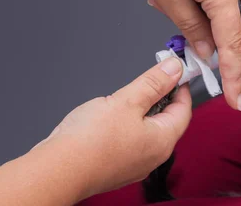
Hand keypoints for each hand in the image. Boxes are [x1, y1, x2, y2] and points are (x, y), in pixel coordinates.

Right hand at [35, 58, 190, 198]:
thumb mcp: (127, 100)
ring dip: (143, 110)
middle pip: (167, 120)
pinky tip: (113, 116)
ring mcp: (135, 164)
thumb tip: (174, 69)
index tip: (175, 71)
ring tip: (129, 95)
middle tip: (152, 77)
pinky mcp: (117, 166)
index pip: (184, 109)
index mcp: (163, 140)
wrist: (56, 171)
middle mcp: (153, 156)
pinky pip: (131, 140)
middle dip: (161, 96)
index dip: (180, 86)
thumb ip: (154, 82)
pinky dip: (128, 125)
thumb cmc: (89, 143)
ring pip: (147, 130)